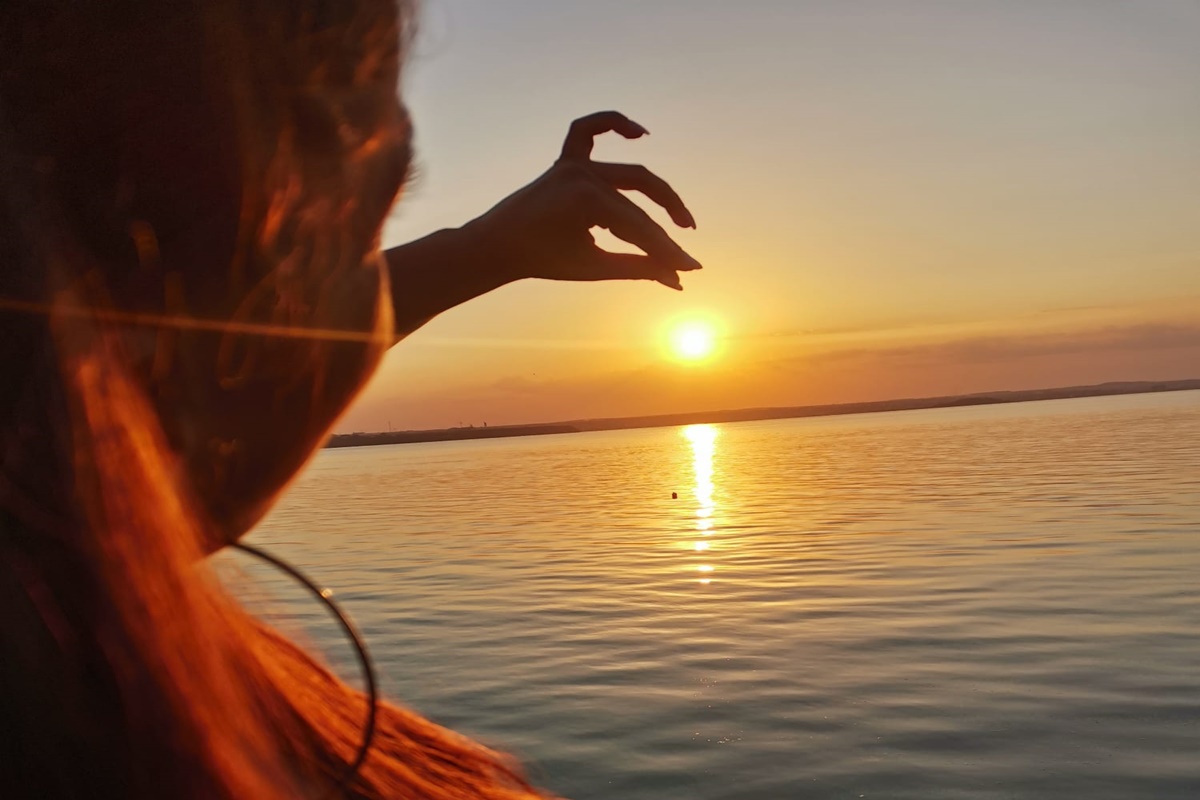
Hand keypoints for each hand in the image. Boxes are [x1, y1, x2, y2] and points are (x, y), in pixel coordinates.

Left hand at [465, 111, 700, 290]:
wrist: (496, 246)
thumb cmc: (541, 260)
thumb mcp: (593, 267)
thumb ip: (638, 268)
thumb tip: (677, 278)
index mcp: (587, 201)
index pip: (639, 228)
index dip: (665, 251)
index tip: (689, 270)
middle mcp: (583, 175)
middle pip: (640, 201)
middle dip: (666, 226)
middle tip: (686, 247)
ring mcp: (574, 164)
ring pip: (628, 175)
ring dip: (656, 194)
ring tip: (679, 218)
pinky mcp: (564, 160)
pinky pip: (587, 130)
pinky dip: (612, 124)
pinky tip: (639, 133)